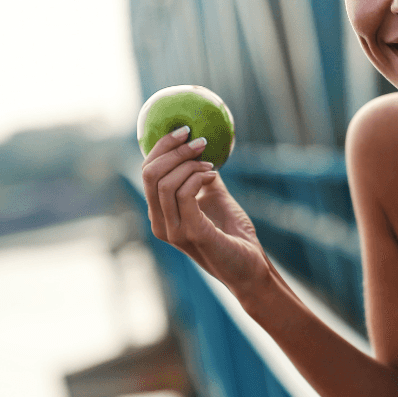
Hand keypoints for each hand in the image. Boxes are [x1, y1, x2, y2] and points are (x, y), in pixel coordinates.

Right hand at [141, 126, 270, 299]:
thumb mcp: (215, 197)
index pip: (147, 173)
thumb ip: (202, 176)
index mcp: (161, 213)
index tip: (184, 130)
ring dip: (188, 163)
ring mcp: (172, 230)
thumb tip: (200, 146)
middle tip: (197, 139)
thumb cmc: (233, 234)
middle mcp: (160, 222)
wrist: (250, 266)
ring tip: (210, 162)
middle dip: (172, 150)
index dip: (161, 147)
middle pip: (149, 174)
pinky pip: (184, 194)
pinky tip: (213, 174)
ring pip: (164, 182)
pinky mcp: (190, 233)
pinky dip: (197, 176)